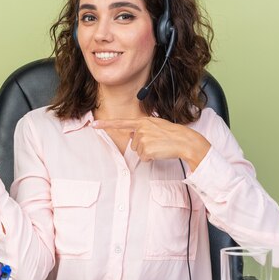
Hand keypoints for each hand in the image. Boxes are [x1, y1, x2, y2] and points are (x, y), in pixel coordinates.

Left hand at [92, 117, 210, 170]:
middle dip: (143, 146)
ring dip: (148, 152)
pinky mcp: (146, 150)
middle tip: (157, 143)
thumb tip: (132, 135)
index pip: (121, 123)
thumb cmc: (172, 134)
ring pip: (138, 152)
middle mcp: (140, 129)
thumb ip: (143, 128)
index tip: (94, 124)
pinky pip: (144, 158)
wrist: (184, 141)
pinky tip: (160, 152)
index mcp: (142, 121)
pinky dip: (151, 158)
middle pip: (133, 144)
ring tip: (159, 146)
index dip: (106, 125)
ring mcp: (143, 139)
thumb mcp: (156, 125)